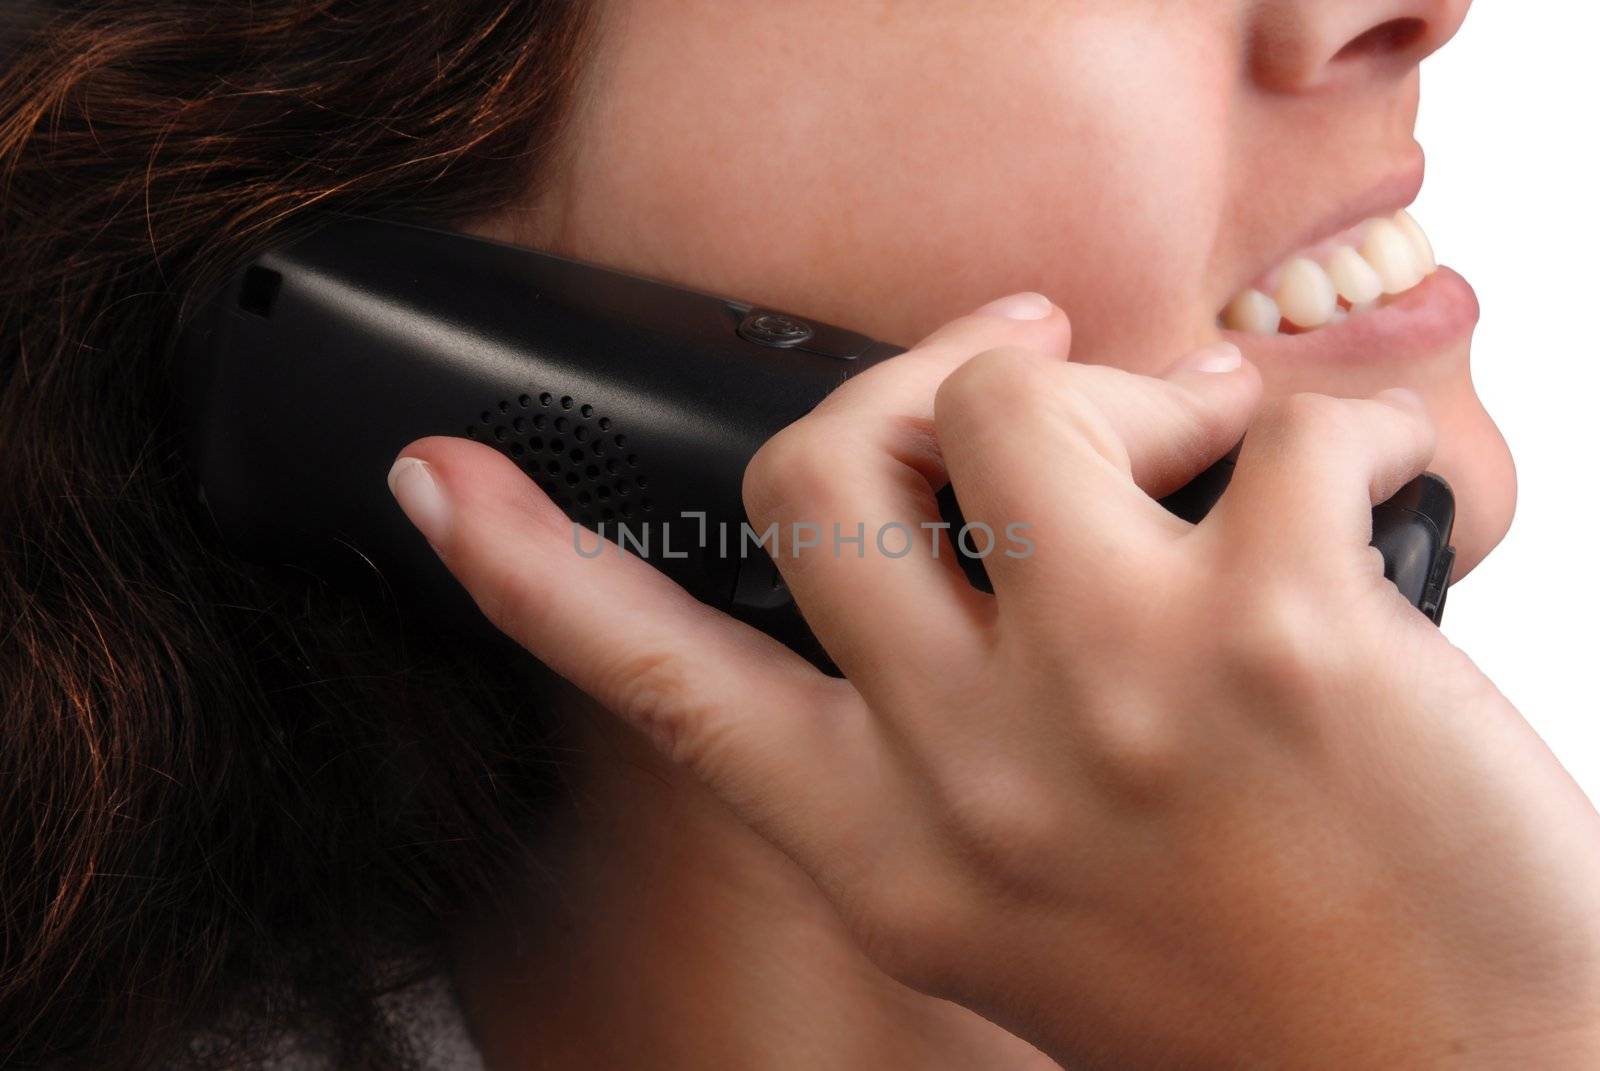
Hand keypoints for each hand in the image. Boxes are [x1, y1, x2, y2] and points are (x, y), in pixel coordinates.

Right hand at [387, 293, 1599, 1067]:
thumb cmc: (1254, 993)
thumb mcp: (1023, 898)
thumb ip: (944, 732)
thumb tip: (956, 525)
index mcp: (884, 851)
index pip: (659, 684)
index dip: (529, 572)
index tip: (439, 479)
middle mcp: (966, 773)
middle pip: (819, 476)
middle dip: (920, 373)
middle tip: (1036, 363)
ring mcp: (1107, 697)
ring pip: (1006, 398)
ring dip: (1121, 378)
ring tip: (1214, 434)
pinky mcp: (1271, 632)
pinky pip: (1270, 424)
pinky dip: (1334, 427)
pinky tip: (1367, 502)